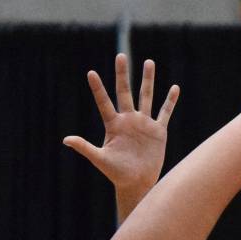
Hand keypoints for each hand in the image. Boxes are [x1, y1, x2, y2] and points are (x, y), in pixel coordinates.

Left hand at [63, 54, 179, 204]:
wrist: (137, 183)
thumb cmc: (117, 173)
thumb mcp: (100, 159)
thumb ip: (84, 147)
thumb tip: (66, 139)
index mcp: (113, 125)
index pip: (104, 102)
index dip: (97, 88)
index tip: (90, 72)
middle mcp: (128, 120)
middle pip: (125, 92)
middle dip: (123, 75)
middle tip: (121, 56)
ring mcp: (144, 124)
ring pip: (146, 96)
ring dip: (148, 80)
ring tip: (149, 62)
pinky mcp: (158, 131)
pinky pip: (165, 112)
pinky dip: (170, 101)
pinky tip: (175, 88)